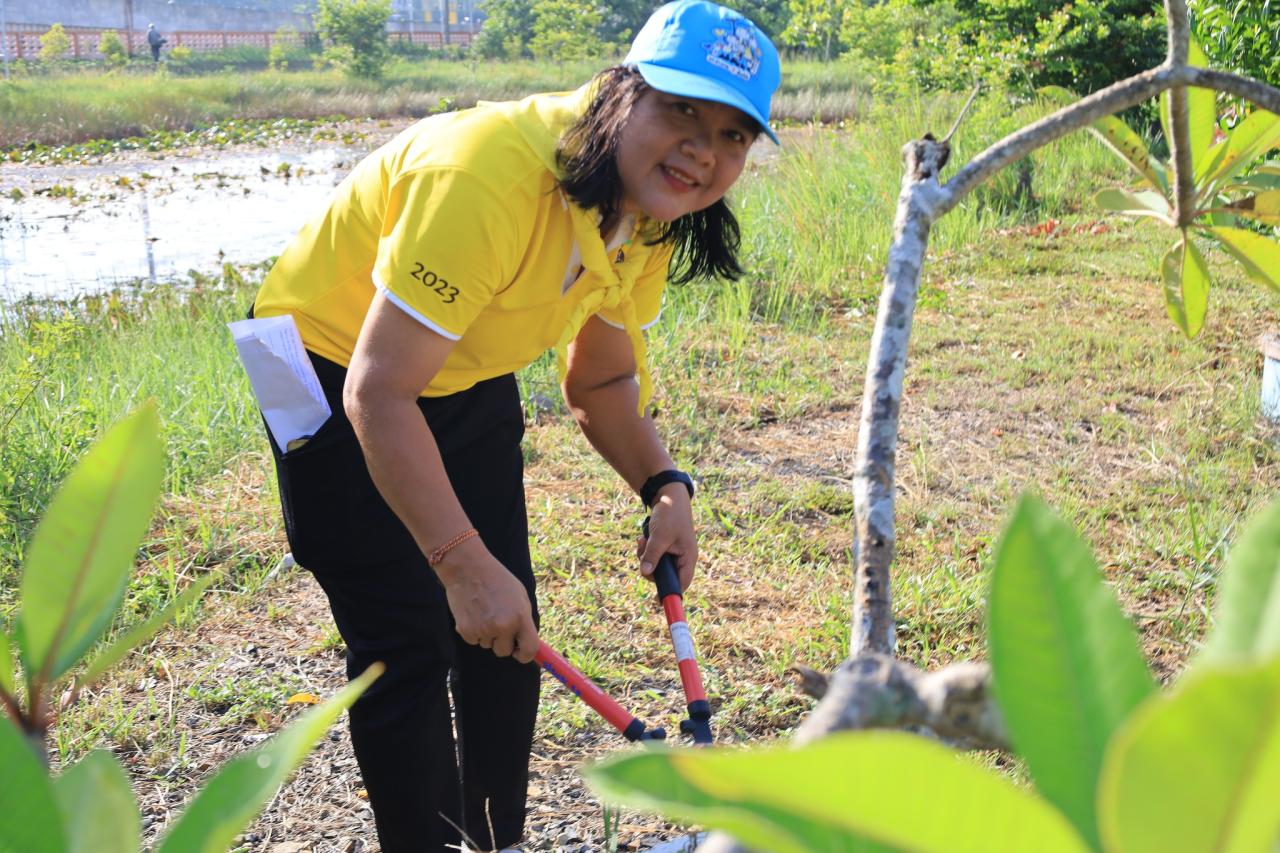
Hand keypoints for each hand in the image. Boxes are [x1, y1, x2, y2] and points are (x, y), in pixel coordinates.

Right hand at [434, 540, 538, 662]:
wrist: (468, 569)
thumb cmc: (497, 579)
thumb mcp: (520, 596)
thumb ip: (524, 619)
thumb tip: (526, 641)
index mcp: (520, 617)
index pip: (530, 649)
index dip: (526, 655)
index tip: (520, 652)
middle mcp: (503, 626)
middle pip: (505, 652)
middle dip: (503, 642)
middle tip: (498, 624)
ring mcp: (484, 630)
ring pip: (488, 645)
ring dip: (487, 635)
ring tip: (484, 612)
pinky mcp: (466, 631)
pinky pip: (474, 640)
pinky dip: (474, 631)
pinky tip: (473, 613)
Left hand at [635, 483, 696, 591]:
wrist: (668, 495)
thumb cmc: (670, 514)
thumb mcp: (660, 536)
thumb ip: (653, 555)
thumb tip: (645, 573)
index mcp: (688, 558)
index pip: (682, 583)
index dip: (670, 593)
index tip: (657, 602)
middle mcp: (682, 558)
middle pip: (664, 576)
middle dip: (650, 567)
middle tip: (644, 552)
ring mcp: (672, 554)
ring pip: (655, 567)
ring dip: (645, 556)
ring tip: (643, 541)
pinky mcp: (664, 548)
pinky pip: (652, 557)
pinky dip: (645, 550)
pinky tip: (643, 538)